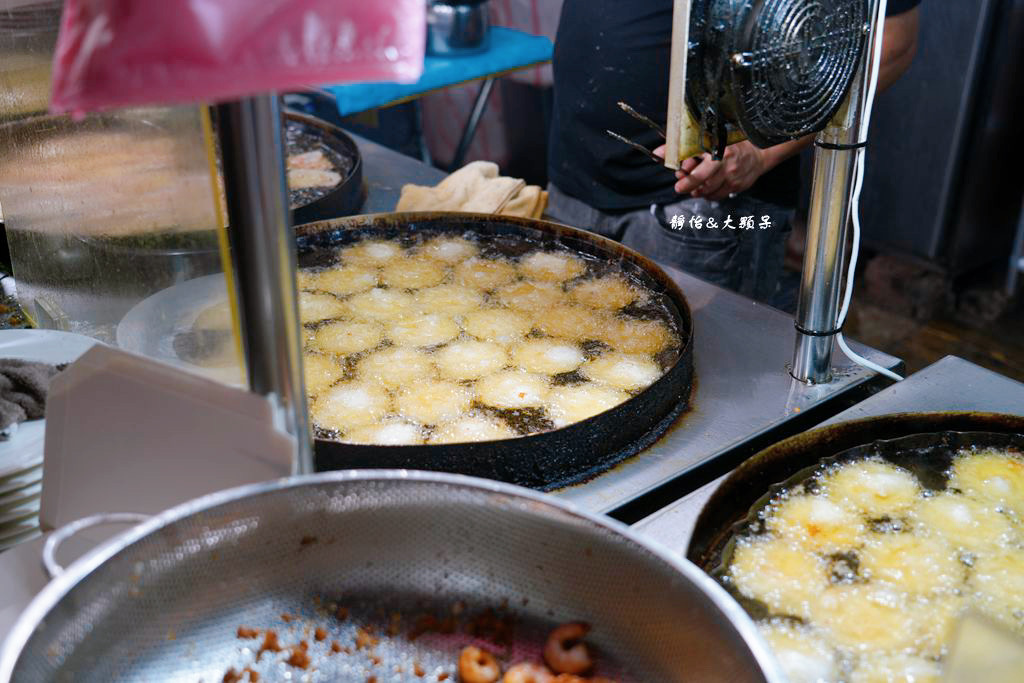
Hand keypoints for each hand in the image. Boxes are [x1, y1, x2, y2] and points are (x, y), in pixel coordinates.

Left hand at [654, 141, 768, 199]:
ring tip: (695, 185)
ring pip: (708, 191)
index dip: (685, 171)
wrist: (758, 152)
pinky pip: (717, 196)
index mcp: (717, 147)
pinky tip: (707, 187)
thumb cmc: (730, 144)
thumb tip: (657, 153)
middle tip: (680, 187)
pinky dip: (708, 194)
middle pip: (702, 181)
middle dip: (688, 185)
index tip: (678, 173)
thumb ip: (681, 149)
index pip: (697, 161)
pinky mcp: (737, 186)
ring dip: (697, 190)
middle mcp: (726, 162)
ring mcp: (733, 176)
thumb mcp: (707, 141)